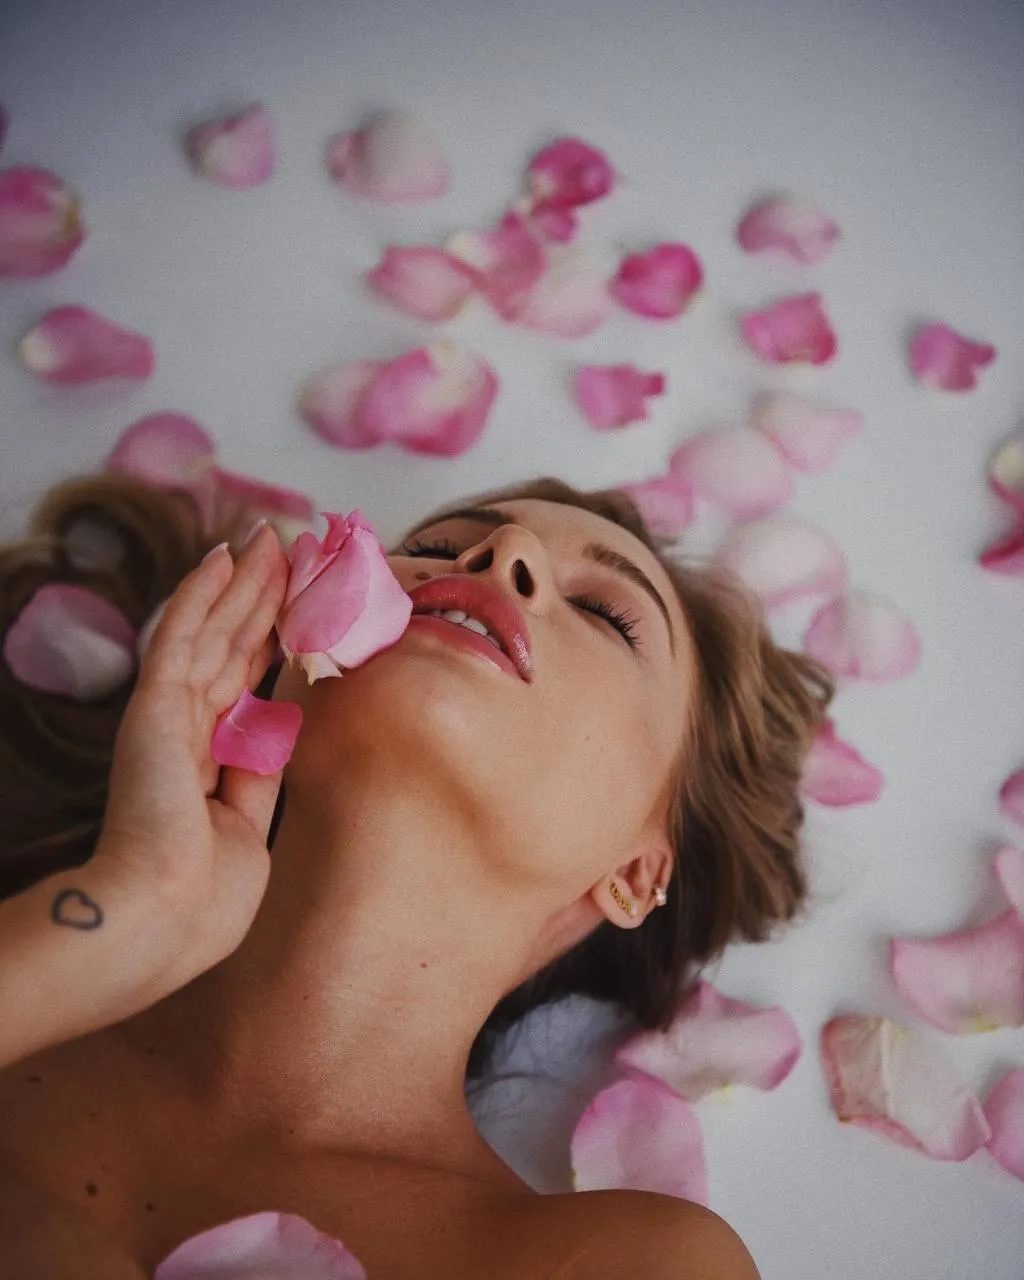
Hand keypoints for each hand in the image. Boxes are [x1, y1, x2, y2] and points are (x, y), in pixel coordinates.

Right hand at [95, 523, 289, 988]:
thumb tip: (284, 726)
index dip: (274, 640)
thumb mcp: (250, 828)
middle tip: (288, 549)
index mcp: (208, 762)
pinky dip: (201, 594)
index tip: (299, 604)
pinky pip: (182, 637)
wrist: (160, 920)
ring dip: (243, 583)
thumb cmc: (206, 898)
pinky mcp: (155, 708)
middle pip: (234, 647)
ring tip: (267, 538)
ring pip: (213, 631)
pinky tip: (220, 557)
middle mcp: (186, 730)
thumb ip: (261, 773)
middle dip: (262, 598)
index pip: (248, 684)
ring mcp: (167, 715)